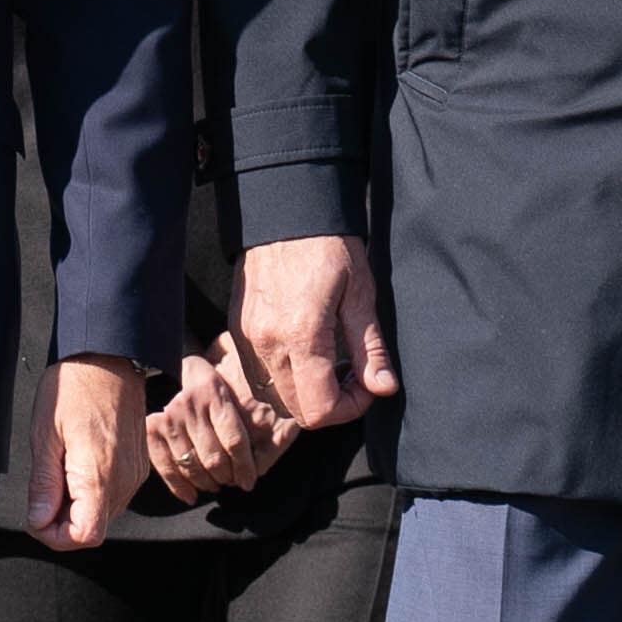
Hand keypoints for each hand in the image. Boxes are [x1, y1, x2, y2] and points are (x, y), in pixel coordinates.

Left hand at [27, 352, 150, 546]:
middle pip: (93, 528)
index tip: (36, 517)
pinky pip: (113, 495)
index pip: (85, 536)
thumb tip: (38, 521)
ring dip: (76, 506)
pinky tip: (75, 463)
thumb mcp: (45, 434)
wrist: (112, 358)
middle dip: (62, 520)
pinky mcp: (138, 467)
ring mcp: (134, 475)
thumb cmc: (75, 388)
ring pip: (103, 514)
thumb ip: (44, 484)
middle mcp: (124, 482)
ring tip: (58, 468)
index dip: (55, 536)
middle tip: (42, 489)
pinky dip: (91, 492)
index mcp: (99, 476)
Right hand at [146, 347, 296, 502]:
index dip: (245, 467)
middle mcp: (191, 403)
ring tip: (215, 485)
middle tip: (231, 482)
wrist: (181, 370)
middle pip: (213, 457)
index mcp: (216, 393)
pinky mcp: (154, 427)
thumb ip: (264, 424)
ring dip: (206, 483)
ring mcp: (169, 416)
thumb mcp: (245, 395)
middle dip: (226, 477)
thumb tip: (274, 453)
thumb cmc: (221, 391)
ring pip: (191, 465)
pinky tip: (191, 495)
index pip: (235, 441)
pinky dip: (179, 486)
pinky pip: (165, 465)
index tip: (249, 482)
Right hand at [229, 233, 396, 429]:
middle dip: (331, 403)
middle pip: (297, 410)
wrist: (284, 210)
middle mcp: (267, 343)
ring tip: (331, 362)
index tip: (367, 384)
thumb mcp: (361, 293)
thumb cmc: (328, 246)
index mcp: (301, 336)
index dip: (350, 409)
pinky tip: (306, 352)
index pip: (319, 410)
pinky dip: (286, 377)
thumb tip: (383, 388)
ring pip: (277, 396)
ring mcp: (247, 338)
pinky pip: (260, 374)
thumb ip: (370, 348)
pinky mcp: (238, 330)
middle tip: (353, 374)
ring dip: (307, 393)